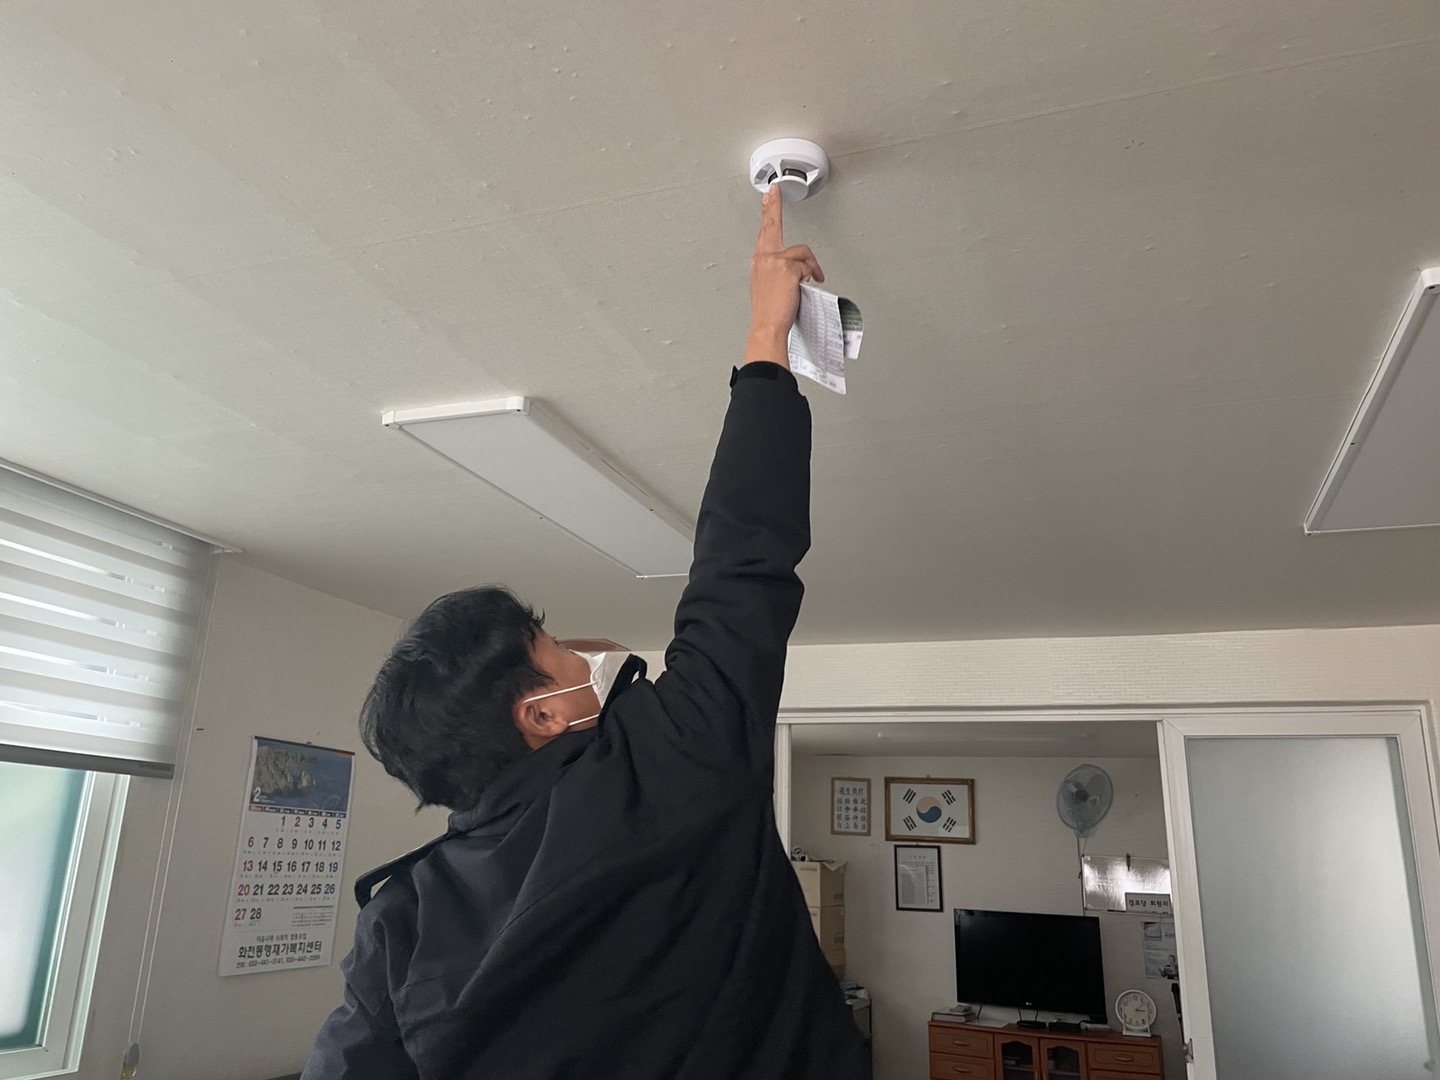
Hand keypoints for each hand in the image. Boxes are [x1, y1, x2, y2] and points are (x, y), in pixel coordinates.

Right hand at [744, 185, 823, 365]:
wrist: (767, 326)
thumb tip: (797, 269)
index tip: (768, 194)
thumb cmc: (768, 312)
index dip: (767, 210)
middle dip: (773, 206)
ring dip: (810, 266)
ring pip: (801, 253)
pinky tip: (804, 288)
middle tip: (774, 190)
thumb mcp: (768, 286)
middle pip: (772, 225)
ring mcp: (775, 261)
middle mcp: (764, 257)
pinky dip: (810, 277)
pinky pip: (808, 267)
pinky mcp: (788, 268)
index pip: (764, 231)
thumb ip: (778, 270)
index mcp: (759, 260)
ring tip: (809, 282)